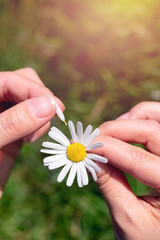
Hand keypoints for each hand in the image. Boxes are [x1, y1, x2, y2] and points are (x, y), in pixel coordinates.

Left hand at [0, 68, 63, 196]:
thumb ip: (13, 123)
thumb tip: (49, 105)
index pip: (8, 81)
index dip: (33, 89)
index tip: (55, 106)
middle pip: (22, 84)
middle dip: (38, 98)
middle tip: (46, 118)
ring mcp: (2, 120)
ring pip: (30, 101)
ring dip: (41, 112)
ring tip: (33, 136)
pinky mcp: (12, 136)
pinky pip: (32, 121)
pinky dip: (40, 126)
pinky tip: (33, 139)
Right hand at [94, 101, 159, 239]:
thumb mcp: (129, 219)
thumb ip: (109, 185)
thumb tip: (90, 156)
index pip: (138, 159)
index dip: (107, 148)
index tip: (84, 146)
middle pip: (152, 130)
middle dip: (118, 129)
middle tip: (94, 137)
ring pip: (159, 118)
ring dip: (134, 118)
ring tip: (111, 131)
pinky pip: (159, 125)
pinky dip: (141, 120)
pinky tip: (126, 129)